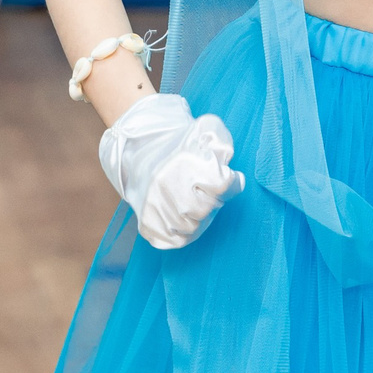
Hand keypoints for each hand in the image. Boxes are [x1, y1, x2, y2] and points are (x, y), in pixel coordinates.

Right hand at [98, 93, 243, 249]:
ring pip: (193, 227)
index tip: (225, 178)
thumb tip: (232, 175)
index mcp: (183, 161)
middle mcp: (165, 185)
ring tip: (194, 202)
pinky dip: (184, 233)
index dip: (230, 182)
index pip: (222, 184)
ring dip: (200, 217)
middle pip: (207, 209)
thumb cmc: (182, 145)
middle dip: (213, 200)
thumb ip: (224, 145)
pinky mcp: (147, 223)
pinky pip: (175, 241)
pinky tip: (183, 216)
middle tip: (206, 191)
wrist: (141, 152)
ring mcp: (153, 206)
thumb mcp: (206, 131)